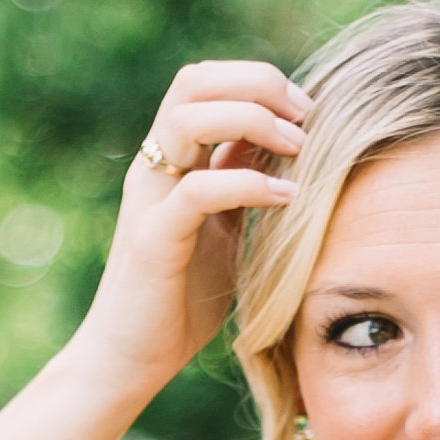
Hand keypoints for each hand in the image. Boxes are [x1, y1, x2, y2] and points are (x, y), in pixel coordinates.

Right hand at [69, 56, 311, 397]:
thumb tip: (283, 146)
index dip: (258, 81)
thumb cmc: (180, 299)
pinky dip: (249, 185)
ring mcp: (150, 200)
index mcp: (170, 161)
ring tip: (300, 148)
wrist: (130, 359)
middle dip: (258, 84)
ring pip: (187, 120)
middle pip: (193, 82)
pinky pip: (198, 191)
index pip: (204, 82)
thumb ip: (241, 184)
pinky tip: (287, 199)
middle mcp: (154, 168)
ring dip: (252, 120)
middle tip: (308, 117)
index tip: (307, 111)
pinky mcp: (154, 240)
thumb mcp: (223, 229)